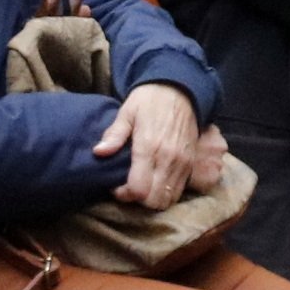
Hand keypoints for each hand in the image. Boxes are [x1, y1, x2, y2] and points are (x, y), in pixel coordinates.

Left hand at [93, 80, 207, 207]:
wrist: (181, 89)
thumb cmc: (149, 99)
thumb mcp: (127, 112)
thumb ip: (114, 134)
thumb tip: (98, 152)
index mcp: (149, 147)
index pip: (138, 190)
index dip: (123, 194)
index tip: (115, 185)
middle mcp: (168, 159)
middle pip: (153, 201)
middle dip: (137, 200)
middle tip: (127, 188)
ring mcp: (182, 163)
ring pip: (167, 200)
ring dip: (152, 199)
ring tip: (141, 185)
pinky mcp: (190, 164)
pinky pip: (179, 191)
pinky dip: (166, 193)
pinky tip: (155, 182)